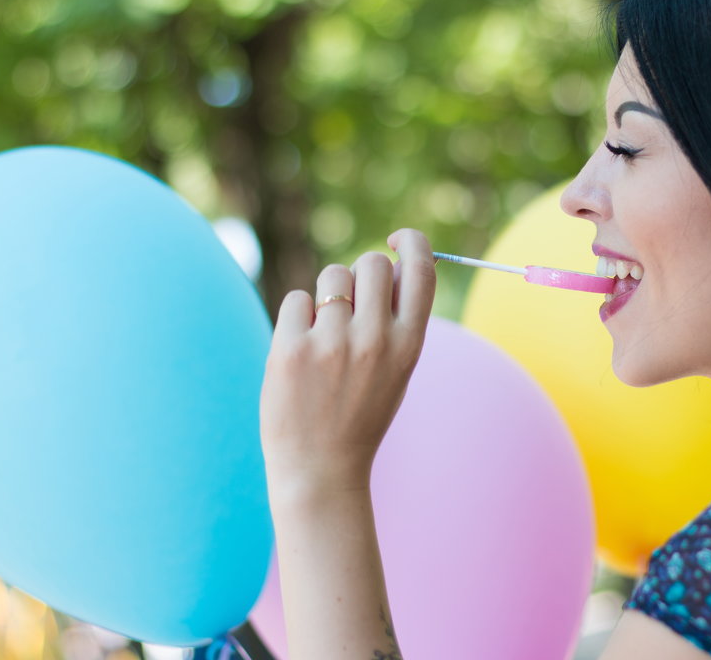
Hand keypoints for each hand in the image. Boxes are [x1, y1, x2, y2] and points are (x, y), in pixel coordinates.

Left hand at [260, 228, 436, 495]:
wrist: (321, 470)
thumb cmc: (359, 415)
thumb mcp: (396, 369)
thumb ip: (396, 320)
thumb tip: (388, 262)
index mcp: (409, 345)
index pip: (420, 269)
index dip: (411, 242)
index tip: (395, 240)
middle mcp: (374, 339)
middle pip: (371, 263)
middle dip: (359, 275)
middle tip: (349, 306)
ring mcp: (331, 343)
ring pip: (331, 277)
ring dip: (327, 296)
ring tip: (323, 335)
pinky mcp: (290, 349)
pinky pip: (296, 299)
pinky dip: (297, 318)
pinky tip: (300, 351)